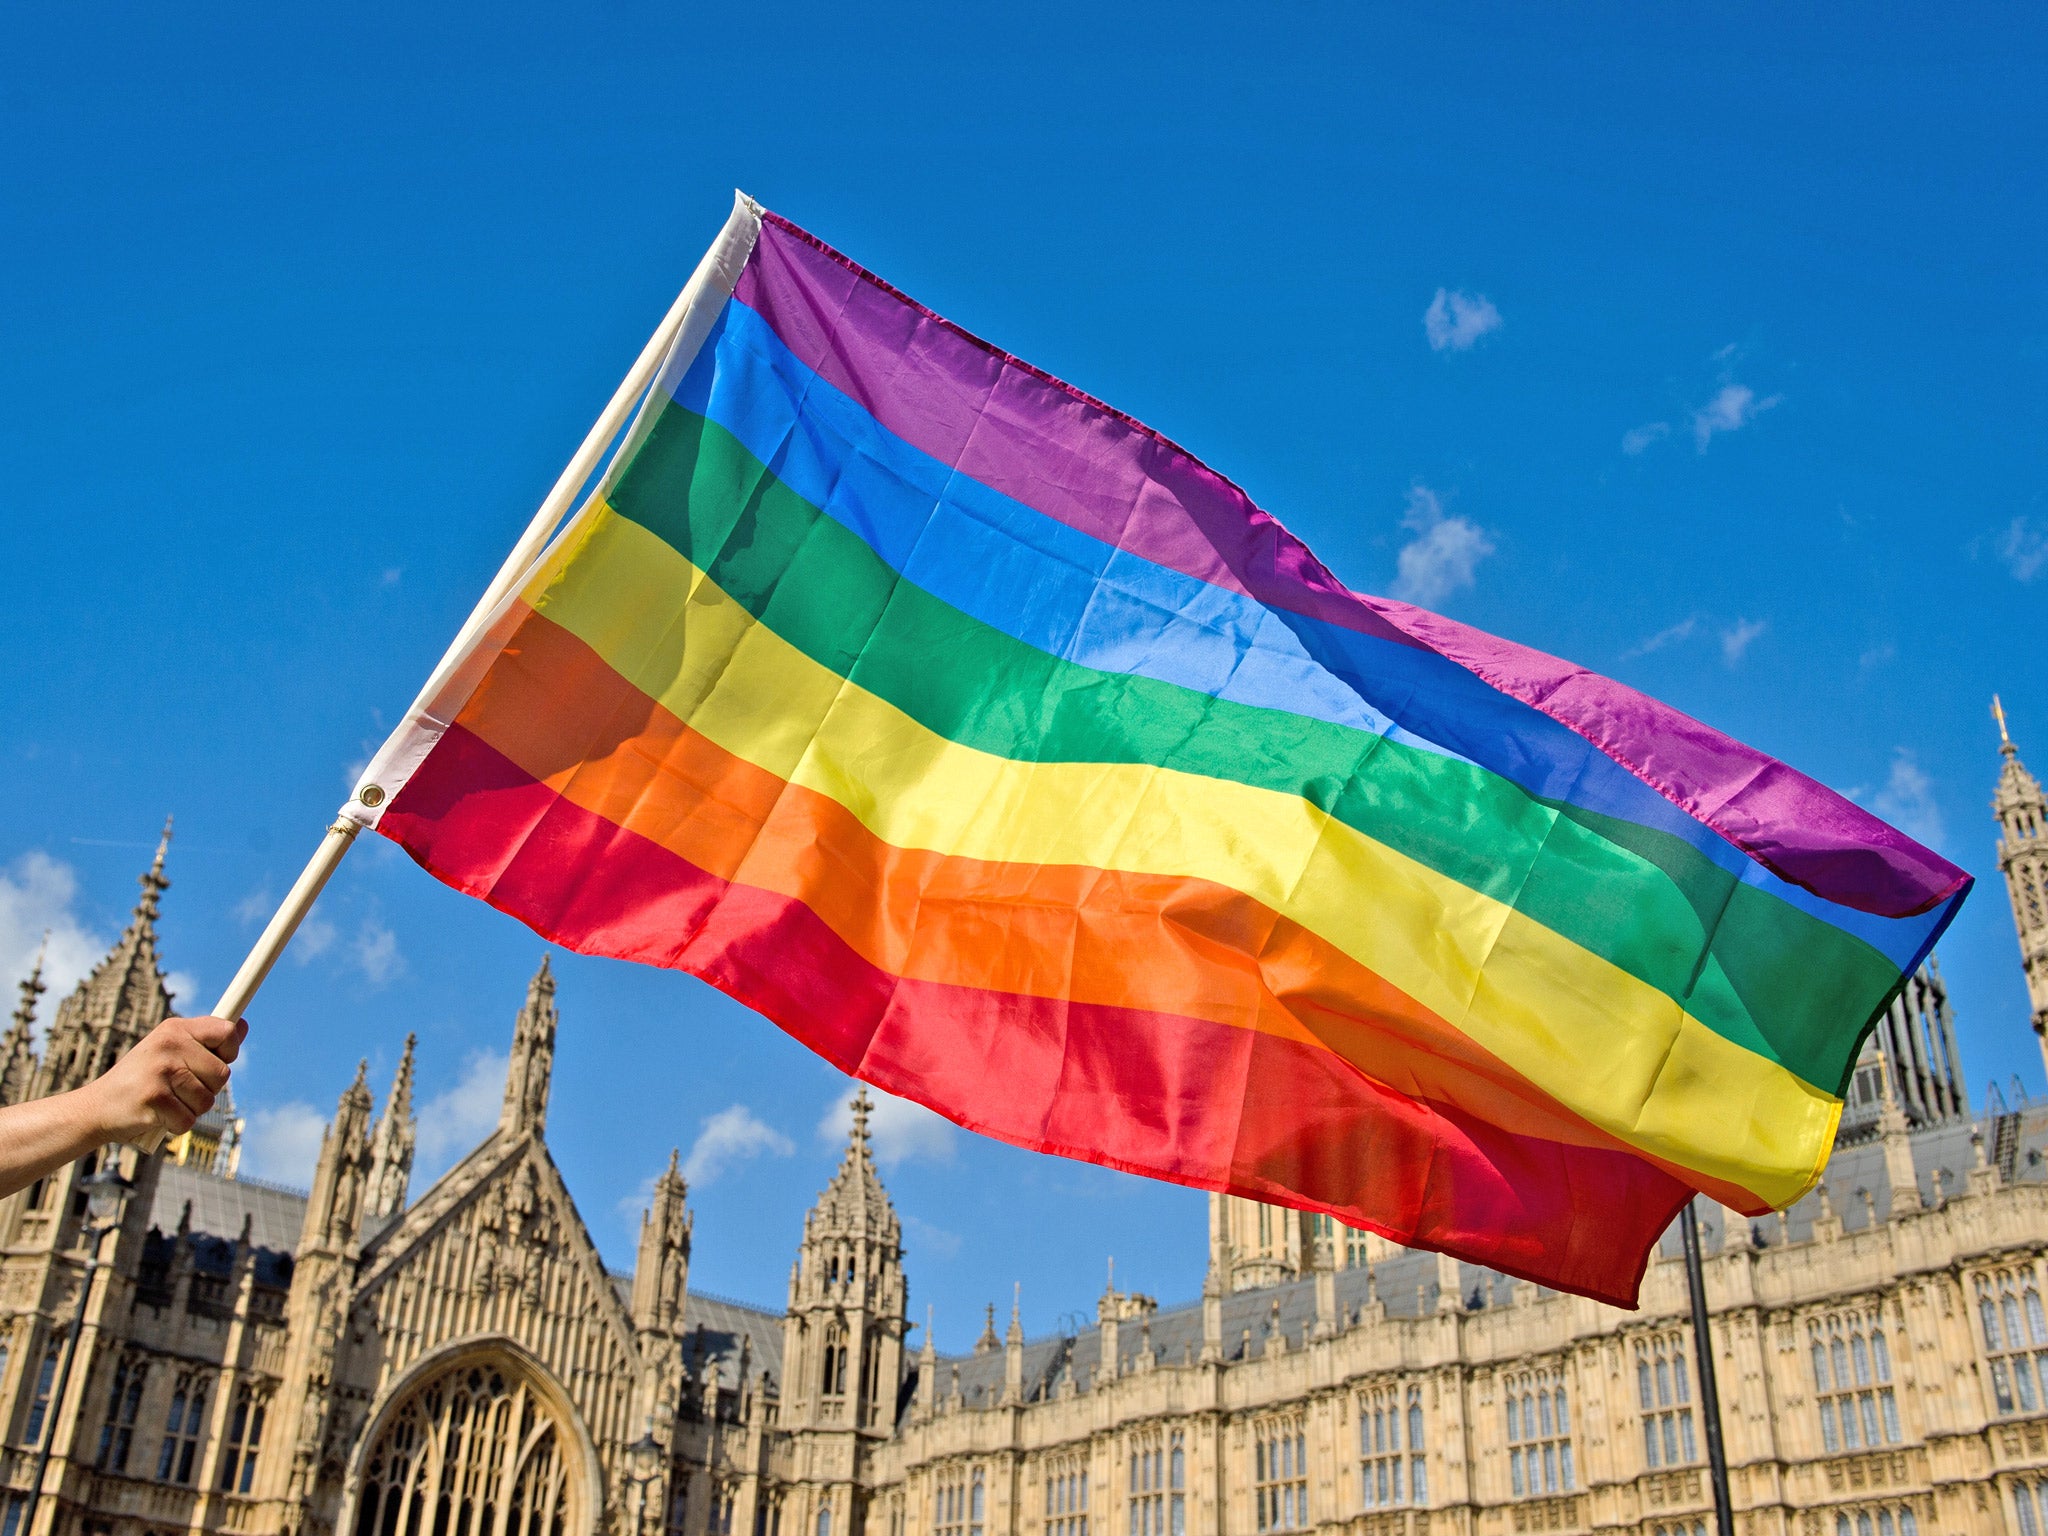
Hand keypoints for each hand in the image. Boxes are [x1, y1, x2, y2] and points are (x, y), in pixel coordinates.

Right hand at [83, 1016, 246, 1141]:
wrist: (96, 1107)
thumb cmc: (140, 1079)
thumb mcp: (169, 1050)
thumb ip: (207, 1041)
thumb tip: (243, 1024)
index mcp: (175, 1029)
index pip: (227, 1031)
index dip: (228, 1052)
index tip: (213, 1061)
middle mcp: (169, 1045)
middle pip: (223, 1074)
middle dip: (207, 1089)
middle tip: (179, 1089)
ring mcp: (161, 1072)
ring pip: (208, 1101)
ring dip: (191, 1109)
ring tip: (167, 1102)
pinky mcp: (155, 1099)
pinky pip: (189, 1120)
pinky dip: (177, 1125)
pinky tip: (158, 1116)